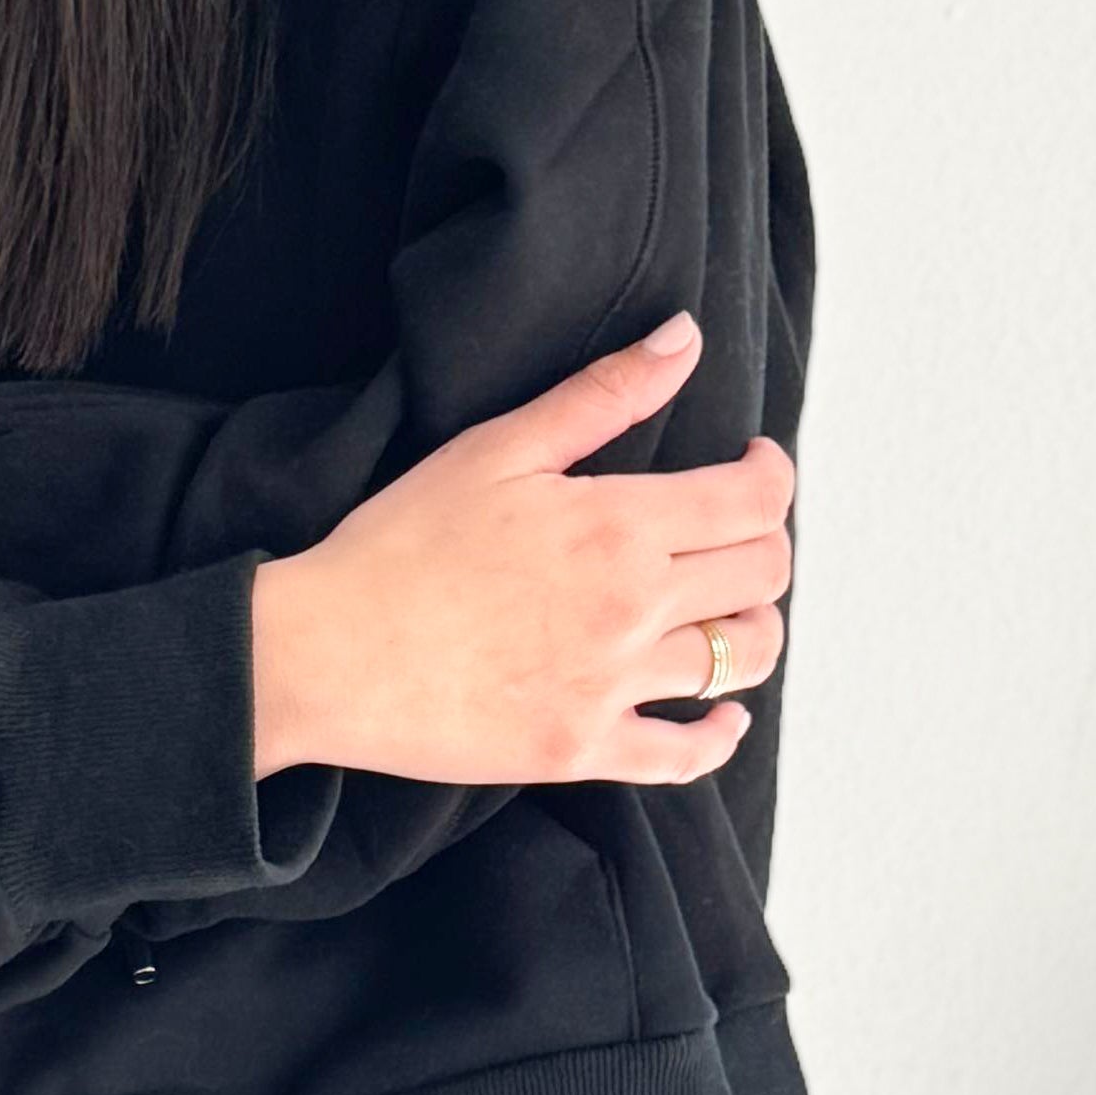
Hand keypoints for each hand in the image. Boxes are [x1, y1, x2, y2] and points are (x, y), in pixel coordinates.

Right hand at [248, 311, 788, 787]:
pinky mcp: (582, 750)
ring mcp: (612, 688)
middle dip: (765, 543)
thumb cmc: (399, 544)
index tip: (755, 463)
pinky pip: (684, 756)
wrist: (324, 653)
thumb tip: (683, 338)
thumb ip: (602, 394)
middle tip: (733, 532)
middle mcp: (633, 608)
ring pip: (741, 660)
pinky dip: (718, 737)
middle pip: (762, 576)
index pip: (754, 499)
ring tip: (728, 611)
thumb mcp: (497, 449)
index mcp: (619, 525)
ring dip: (753, 629)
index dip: (772, 474)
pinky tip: (721, 716)